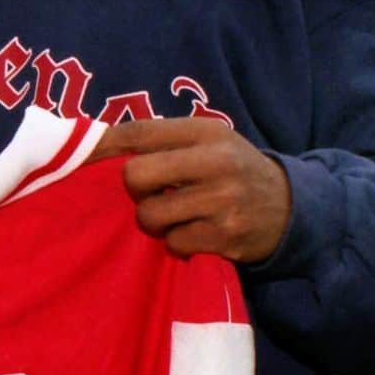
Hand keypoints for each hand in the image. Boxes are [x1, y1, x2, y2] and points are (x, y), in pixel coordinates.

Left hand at [88, 118, 291, 262]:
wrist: (291, 208)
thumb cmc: (232, 170)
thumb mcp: (207, 142)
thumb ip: (162, 140)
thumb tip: (94, 144)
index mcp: (205, 132)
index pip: (139, 133)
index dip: (104, 146)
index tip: (82, 157)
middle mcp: (216, 161)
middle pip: (135, 175)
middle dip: (135, 190)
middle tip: (153, 194)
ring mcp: (222, 200)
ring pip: (150, 215)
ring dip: (155, 221)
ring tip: (176, 216)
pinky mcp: (226, 236)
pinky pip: (174, 243)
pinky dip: (178, 242)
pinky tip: (196, 233)